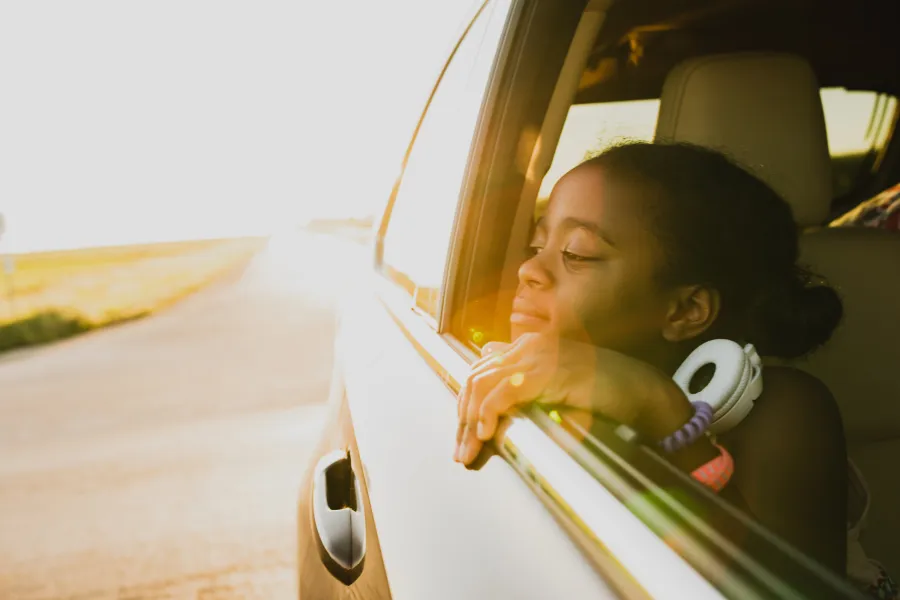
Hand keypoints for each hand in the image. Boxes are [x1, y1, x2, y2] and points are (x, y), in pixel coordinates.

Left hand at [453, 333, 683, 465]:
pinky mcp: (545, 371)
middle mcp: (528, 346)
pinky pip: (503, 392)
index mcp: (529, 346)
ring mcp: (537, 355)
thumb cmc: (605, 393)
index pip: (481, 371)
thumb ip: (527, 382)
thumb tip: (491, 386)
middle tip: (462, 452)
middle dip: (463, 418)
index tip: (465, 438)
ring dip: (471, 422)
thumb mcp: (557, 387)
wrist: (640, 390)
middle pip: (476, 378)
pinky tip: (487, 435)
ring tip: (470, 451)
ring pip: (483, 385)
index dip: (467, 406)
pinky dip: (488, 414)